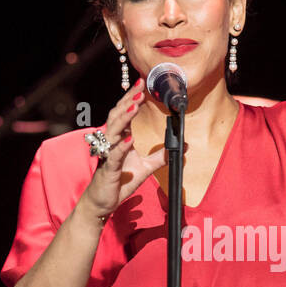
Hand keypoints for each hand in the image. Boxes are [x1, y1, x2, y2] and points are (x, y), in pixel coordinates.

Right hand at [81, 79, 167, 219]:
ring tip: (136, 104)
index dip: (133, 98)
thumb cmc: (119, 182)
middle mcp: (111, 143)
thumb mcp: (145, 168)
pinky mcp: (107, 169)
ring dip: (125, 117)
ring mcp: (107, 155)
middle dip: (129, 100)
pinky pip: (113, 155)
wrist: (102, 202)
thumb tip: (183, 146)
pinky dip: (121, 147)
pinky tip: (130, 139)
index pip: (125, 114)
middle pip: (118, 116)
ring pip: (113, 131)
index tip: (143, 84)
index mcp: (120, 140)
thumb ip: (160, 156)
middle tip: (140, 86)